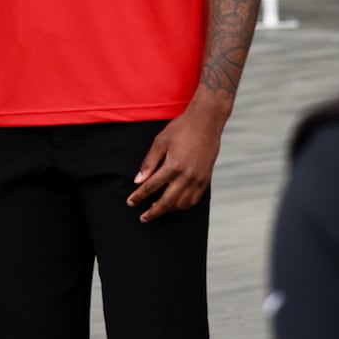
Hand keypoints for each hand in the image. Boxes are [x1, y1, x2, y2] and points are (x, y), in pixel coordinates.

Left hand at [126, 106, 224, 222]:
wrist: (207, 121)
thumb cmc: (182, 128)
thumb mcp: (160, 141)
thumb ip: (149, 162)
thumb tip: (138, 181)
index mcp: (173, 166)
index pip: (151, 187)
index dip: (139, 197)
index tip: (131, 202)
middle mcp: (187, 176)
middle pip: (166, 202)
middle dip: (153, 212)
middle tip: (143, 218)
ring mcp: (198, 179)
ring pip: (181, 204)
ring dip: (168, 209)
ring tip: (158, 209)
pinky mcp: (206, 179)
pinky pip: (194, 200)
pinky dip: (183, 205)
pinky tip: (175, 204)